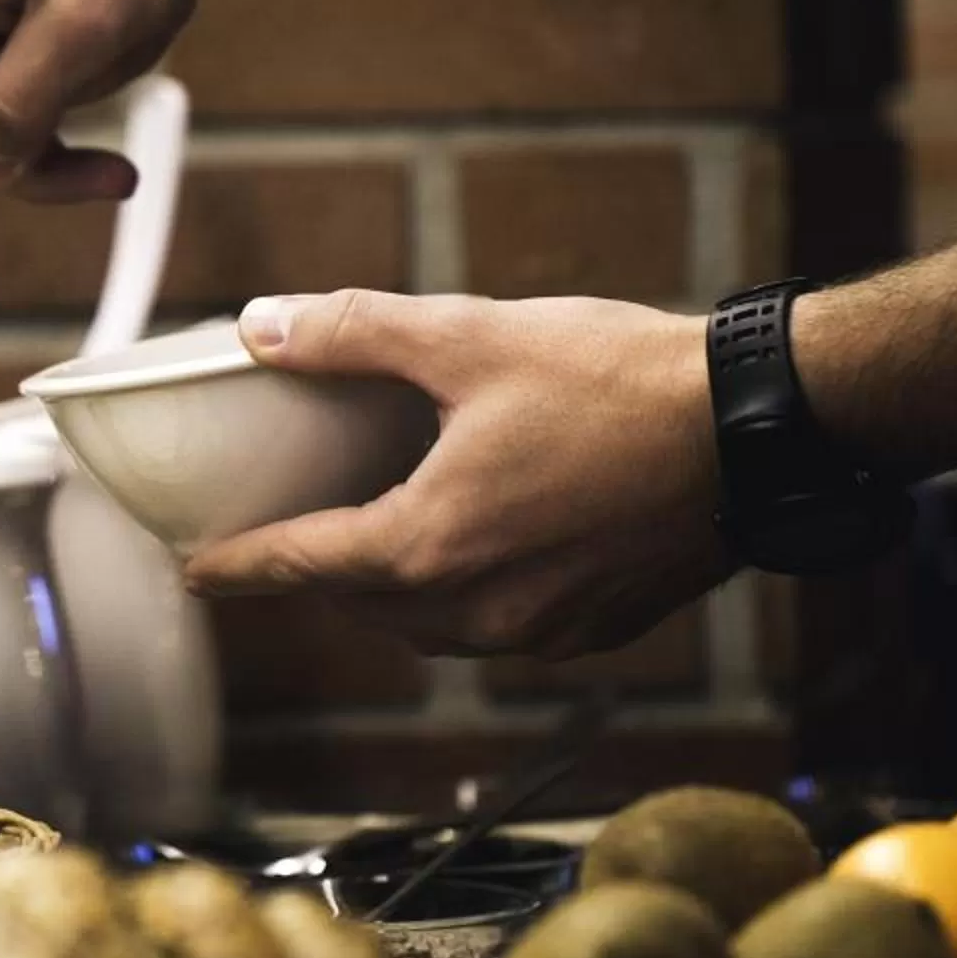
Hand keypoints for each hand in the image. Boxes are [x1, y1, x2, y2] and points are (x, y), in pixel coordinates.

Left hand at [183, 291, 733, 659]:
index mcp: (433, 546)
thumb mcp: (471, 337)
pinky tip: (488, 544)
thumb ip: (355, 333)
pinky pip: (506, 629)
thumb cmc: (619, 381)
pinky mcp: (599, 630)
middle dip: (324, 576)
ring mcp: (545, 632)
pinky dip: (474, 597)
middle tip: (295, 537)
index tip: (197, 573)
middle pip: (367, 606)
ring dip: (399, 592)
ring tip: (385, 539)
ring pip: (437, 629)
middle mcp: (482, 611)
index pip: (304, 565)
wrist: (758, 430)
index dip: (242, 567)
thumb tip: (262, 326)